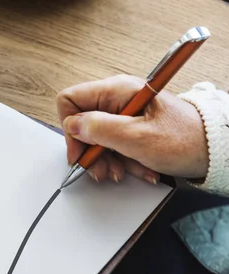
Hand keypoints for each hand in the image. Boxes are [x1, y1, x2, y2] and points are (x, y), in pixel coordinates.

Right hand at [57, 74, 208, 183]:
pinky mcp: (131, 127)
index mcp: (116, 91)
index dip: (70, 128)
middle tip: (102, 169)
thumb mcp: (137, 138)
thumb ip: (100, 129)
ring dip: (107, 160)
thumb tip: (73, 126)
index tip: (80, 151)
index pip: (70, 100)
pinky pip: (114, 145)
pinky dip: (122, 160)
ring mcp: (124, 113)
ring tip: (123, 172)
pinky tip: (137, 169)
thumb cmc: (185, 139)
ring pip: (97, 139)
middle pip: (83, 124)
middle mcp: (117, 98)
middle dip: (91, 152)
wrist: (214, 149)